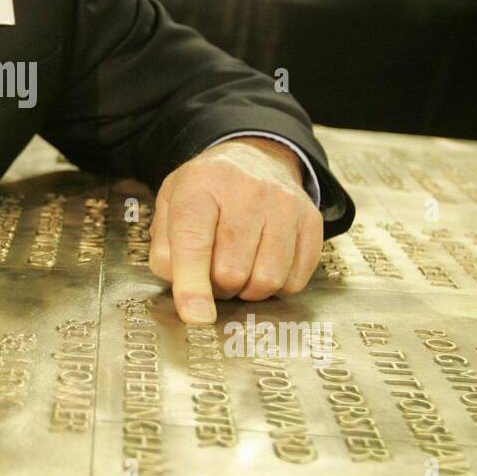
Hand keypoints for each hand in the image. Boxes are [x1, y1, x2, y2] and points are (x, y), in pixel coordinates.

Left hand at [148, 137, 323, 323]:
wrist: (255, 159)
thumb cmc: (206, 192)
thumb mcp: (170, 206)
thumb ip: (165, 250)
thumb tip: (187, 294)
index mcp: (200, 184)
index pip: (194, 241)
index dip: (192, 284)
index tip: (196, 316)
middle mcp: (246, 190)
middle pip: (231, 270)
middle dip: (217, 286)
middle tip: (213, 272)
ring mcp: (284, 204)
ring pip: (266, 280)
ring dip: (247, 290)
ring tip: (237, 269)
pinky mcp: (310, 221)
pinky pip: (295, 280)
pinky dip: (276, 286)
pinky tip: (263, 264)